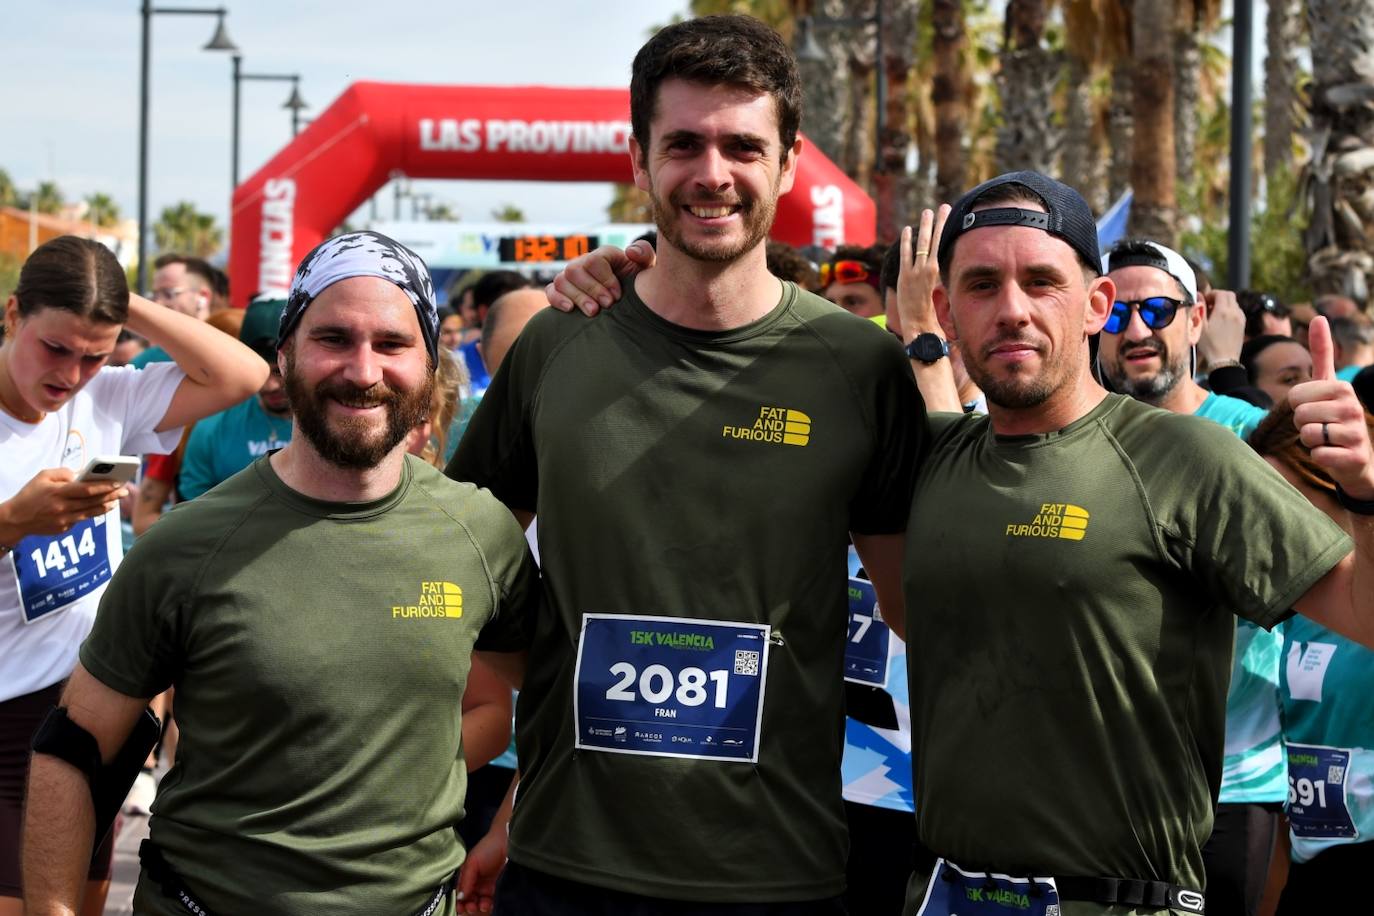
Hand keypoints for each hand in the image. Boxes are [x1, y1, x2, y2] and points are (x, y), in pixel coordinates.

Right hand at [0, 468, 124, 540]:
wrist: (16, 519)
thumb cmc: (30, 494)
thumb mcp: (43, 476)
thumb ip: (63, 473)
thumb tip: (81, 474)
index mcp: (58, 492)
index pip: (86, 490)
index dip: (104, 486)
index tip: (117, 482)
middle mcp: (62, 507)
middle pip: (93, 502)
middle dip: (111, 496)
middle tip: (124, 491)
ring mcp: (64, 520)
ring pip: (91, 513)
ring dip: (106, 506)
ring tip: (116, 501)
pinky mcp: (63, 529)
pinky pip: (81, 519)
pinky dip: (91, 513)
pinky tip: (100, 508)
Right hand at [455, 825, 508, 913]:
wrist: (508, 841)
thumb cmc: (487, 848)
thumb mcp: (472, 862)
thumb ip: (466, 880)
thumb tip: (460, 897)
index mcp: (467, 875)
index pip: (461, 892)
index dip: (459, 902)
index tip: (460, 909)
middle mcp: (475, 881)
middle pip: (470, 899)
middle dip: (469, 906)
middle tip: (472, 907)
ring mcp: (486, 884)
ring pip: (480, 901)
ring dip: (480, 906)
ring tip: (483, 906)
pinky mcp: (497, 886)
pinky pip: (491, 899)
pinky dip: (489, 904)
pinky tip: (489, 905)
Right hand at [544, 240, 655, 315]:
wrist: (630, 304)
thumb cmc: (638, 285)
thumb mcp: (646, 269)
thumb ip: (644, 254)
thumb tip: (629, 251)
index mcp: (604, 255)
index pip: (594, 260)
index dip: (605, 278)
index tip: (618, 295)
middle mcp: (584, 263)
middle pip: (575, 270)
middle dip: (592, 289)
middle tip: (607, 305)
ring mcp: (571, 277)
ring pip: (561, 280)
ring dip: (577, 297)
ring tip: (593, 312)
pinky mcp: (562, 292)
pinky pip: (551, 291)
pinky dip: (557, 300)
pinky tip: (570, 310)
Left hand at [897, 205, 949, 340]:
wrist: (918, 322)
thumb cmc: (925, 309)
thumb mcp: (929, 289)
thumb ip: (929, 276)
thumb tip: (931, 266)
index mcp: (936, 271)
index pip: (939, 245)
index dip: (942, 230)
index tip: (946, 217)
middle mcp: (929, 268)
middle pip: (934, 240)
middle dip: (939, 222)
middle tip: (943, 207)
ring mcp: (917, 271)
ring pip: (923, 244)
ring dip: (925, 226)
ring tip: (928, 211)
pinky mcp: (906, 276)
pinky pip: (906, 254)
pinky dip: (906, 241)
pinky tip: (908, 229)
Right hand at [1197, 289, 1244, 365]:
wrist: (1224, 360)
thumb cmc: (1209, 345)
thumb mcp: (1200, 327)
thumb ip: (1200, 309)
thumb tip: (1199, 295)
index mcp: (1223, 311)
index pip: (1220, 293)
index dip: (1211, 294)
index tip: (1204, 300)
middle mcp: (1234, 312)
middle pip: (1229, 295)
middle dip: (1219, 296)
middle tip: (1209, 304)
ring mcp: (1240, 318)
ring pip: (1234, 303)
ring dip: (1224, 303)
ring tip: (1214, 313)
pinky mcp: (1242, 325)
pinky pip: (1237, 311)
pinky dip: (1230, 310)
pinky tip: (1222, 321)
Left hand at [1291, 317, 1373, 499]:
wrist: (1355, 458)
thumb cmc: (1334, 418)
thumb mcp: (1328, 385)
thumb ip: (1322, 353)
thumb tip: (1318, 316)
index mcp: (1343, 388)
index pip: (1295, 395)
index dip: (1296, 405)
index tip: (1314, 407)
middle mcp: (1353, 406)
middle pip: (1299, 414)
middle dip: (1302, 424)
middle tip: (1319, 426)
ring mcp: (1356, 432)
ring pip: (1307, 434)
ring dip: (1309, 440)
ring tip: (1325, 439)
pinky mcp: (1354, 456)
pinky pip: (1317, 454)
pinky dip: (1318, 456)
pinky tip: (1331, 454)